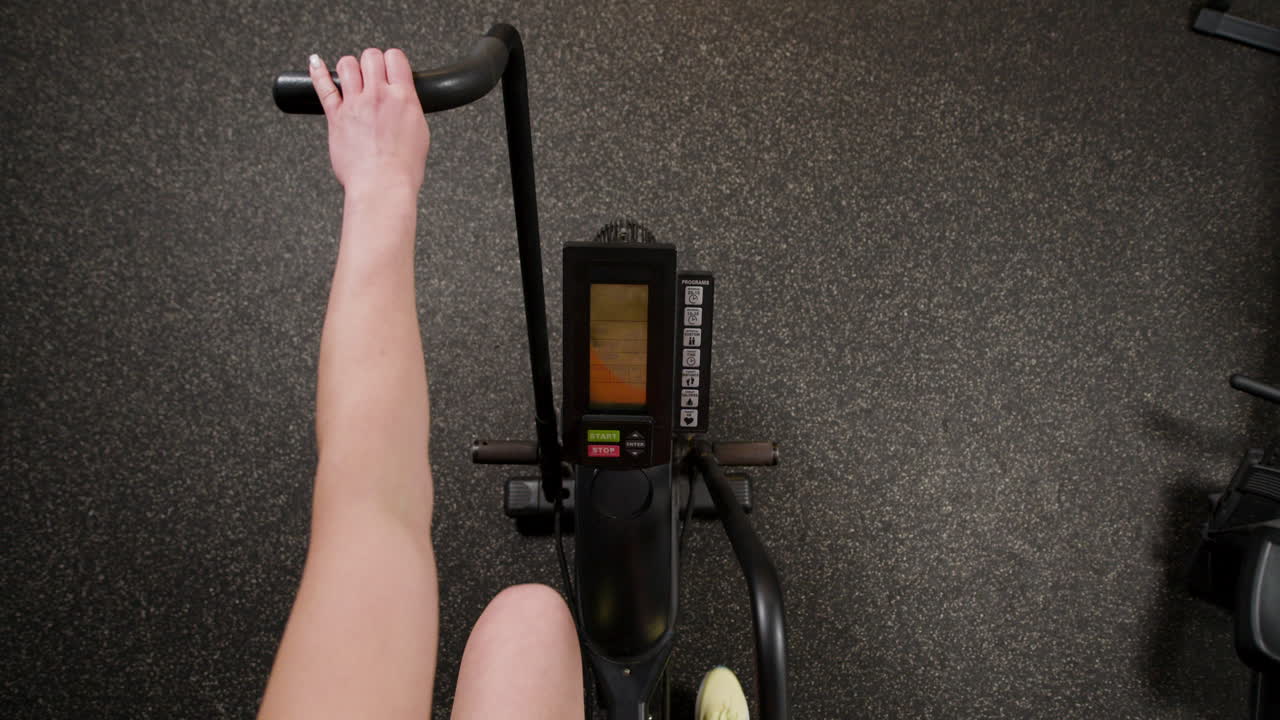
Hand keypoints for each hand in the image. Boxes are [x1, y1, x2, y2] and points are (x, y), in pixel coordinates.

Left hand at [309, 49, 429, 197]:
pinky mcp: (336, 116)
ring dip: (350, 66)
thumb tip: (402, 99)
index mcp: (403, 97)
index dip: (392, 60)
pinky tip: (315, 63)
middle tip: (372, 73)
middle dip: (372, 61)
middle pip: (370, 56)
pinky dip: (318, 71)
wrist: (383, 186)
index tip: (390, 66)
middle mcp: (378, 95)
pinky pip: (323, 86)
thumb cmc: (402, 168)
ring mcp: (355, 104)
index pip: (395, 57)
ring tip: (352, 75)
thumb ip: (408, 108)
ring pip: (347, 64)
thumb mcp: (419, 132)